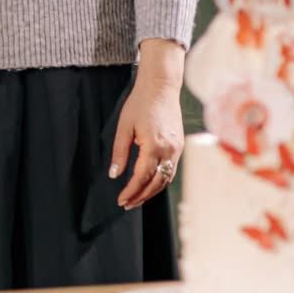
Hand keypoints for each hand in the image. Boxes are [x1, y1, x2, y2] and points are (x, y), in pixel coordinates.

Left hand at [111, 40, 186, 209]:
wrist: (161, 88)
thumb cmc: (139, 104)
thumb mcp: (124, 127)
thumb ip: (119, 152)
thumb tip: (114, 175)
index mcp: (153, 146)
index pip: (141, 177)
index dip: (131, 191)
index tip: (120, 200)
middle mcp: (169, 151)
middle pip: (156, 183)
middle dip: (141, 196)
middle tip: (127, 204)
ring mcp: (177, 149)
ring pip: (166, 179)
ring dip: (151, 191)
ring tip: (136, 199)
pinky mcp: (179, 146)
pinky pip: (171, 170)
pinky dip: (160, 181)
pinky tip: (149, 184)